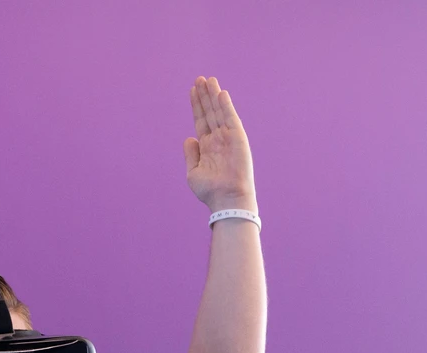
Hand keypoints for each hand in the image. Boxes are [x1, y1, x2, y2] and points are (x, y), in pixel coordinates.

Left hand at [183, 76, 255, 212]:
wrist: (226, 199)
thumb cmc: (210, 190)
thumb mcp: (193, 172)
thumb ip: (191, 154)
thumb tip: (188, 138)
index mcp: (207, 146)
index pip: (201, 120)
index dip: (196, 105)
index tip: (192, 90)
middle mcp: (218, 139)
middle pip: (210, 112)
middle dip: (204, 95)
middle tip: (199, 79)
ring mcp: (228, 138)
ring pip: (220, 112)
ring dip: (214, 95)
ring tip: (208, 79)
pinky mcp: (238, 139)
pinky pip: (231, 118)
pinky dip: (226, 106)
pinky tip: (221, 93)